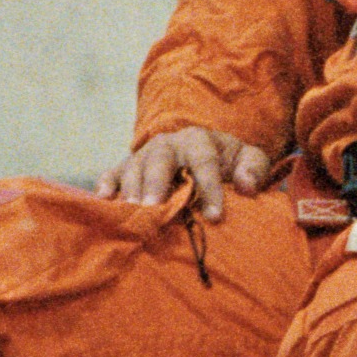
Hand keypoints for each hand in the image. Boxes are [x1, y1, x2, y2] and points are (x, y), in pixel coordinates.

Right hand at [101, 126, 275, 218]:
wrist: (201, 153)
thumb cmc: (226, 162)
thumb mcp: (248, 159)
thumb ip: (254, 168)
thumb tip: (246, 185)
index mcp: (199, 140)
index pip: (204, 161)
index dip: (209, 188)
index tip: (215, 216)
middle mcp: (168, 144)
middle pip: (160, 160)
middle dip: (157, 184)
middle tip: (155, 209)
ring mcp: (143, 156)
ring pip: (133, 168)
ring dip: (131, 191)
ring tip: (133, 215)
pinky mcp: (125, 169)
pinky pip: (110, 175)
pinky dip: (105, 187)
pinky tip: (103, 201)